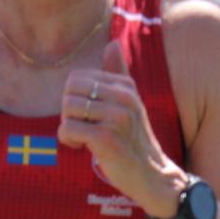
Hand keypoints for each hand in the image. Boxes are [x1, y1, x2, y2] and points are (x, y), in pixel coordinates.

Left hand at [58, 41, 187, 218]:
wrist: (152, 175)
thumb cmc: (134, 140)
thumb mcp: (130, 104)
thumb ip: (119, 74)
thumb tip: (113, 44)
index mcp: (125, 86)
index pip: (77, 78)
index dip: (74, 98)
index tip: (88, 116)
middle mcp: (123, 98)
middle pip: (69, 92)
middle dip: (68, 112)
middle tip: (83, 128)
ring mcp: (116, 118)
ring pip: (67, 110)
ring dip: (68, 128)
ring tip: (84, 139)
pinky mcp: (107, 139)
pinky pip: (68, 129)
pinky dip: (69, 141)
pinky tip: (84, 148)